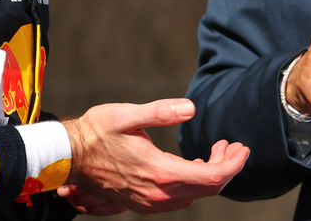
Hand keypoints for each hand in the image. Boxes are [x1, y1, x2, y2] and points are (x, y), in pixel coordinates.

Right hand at [59, 98, 248, 213]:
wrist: (69, 156)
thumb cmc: (97, 131)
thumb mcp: (128, 114)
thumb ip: (161, 111)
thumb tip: (191, 108)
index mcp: (160, 172)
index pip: (211, 177)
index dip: (233, 164)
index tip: (241, 147)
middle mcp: (158, 194)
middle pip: (207, 189)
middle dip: (226, 167)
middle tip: (231, 146)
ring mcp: (149, 201)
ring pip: (194, 196)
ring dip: (210, 175)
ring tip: (215, 151)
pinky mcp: (142, 202)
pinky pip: (178, 199)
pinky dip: (193, 183)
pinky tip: (191, 165)